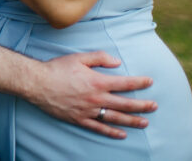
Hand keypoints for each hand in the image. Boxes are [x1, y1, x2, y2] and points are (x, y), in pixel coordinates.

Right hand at [28, 51, 156, 138]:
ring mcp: (89, 110)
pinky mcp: (80, 119)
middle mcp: (96, 98)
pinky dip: (112, 132)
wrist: (37, 83)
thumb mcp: (79, 57)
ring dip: (132, 120)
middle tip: (154, 106)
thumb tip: (117, 62)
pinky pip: (99, 128)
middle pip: (125, 104)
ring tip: (145, 122)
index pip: (125, 83)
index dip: (139, 82)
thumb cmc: (57, 68)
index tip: (150, 82)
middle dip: (142, 105)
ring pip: (116, 118)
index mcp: (98, 81)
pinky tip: (122, 134)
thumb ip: (100, 58)